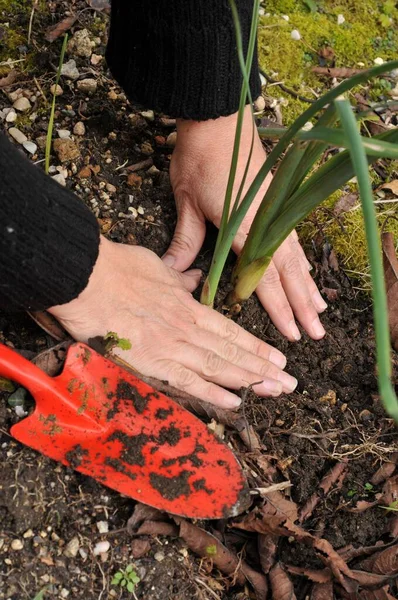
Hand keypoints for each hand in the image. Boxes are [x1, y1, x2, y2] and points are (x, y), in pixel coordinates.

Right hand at [49, 236, 296, 407]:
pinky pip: (188, 381)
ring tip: (276, 391)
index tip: (278, 357)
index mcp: (188, 306)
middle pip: (233, 351)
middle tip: (290, 383)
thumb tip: (194, 277)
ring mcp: (172, 346)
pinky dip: (212, 393)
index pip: (231, 330)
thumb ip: (179, 279)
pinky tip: (235, 402)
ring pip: (219, 367)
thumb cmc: (119, 269)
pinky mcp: (152, 362)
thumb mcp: (157, 267)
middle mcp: (188, 328)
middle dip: (263, 368)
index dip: (256, 346)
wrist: (88, 277)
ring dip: (250, 380)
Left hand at [163, 106, 326, 340]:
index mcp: (245, 229)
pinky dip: (302, 262)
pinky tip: (307, 274)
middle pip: (289, 275)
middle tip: (317, 335)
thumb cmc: (199, 157)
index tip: (291, 334)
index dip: (278, 309)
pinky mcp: (276, 202)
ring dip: (308, 288)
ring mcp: (276, 212)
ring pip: (296, 259)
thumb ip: (186, 241)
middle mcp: (268, 224)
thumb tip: (174, 273)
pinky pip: (293, 241)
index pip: (264, 279)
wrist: (217, 116)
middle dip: (302, 307)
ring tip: (320, 311)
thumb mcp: (187, 202)